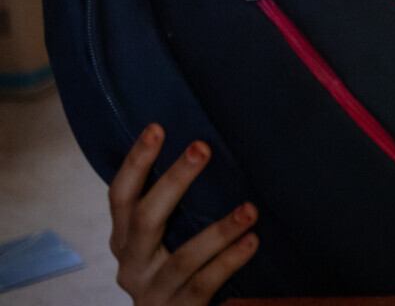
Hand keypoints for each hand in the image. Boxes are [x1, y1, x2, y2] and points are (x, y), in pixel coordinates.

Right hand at [108, 125, 258, 304]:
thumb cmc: (173, 272)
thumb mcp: (161, 240)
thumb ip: (172, 209)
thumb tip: (204, 150)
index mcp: (124, 239)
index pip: (120, 196)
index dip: (135, 163)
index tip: (156, 128)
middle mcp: (131, 264)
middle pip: (146, 218)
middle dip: (174, 181)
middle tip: (202, 148)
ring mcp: (153, 291)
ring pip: (183, 257)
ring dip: (218, 231)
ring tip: (250, 209)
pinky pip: (204, 283)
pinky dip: (229, 261)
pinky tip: (252, 241)